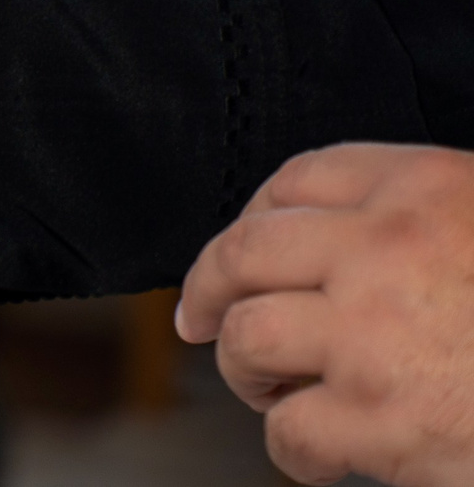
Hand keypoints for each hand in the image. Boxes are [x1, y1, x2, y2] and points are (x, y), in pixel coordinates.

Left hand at [178, 143, 473, 484]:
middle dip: (210, 286)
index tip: (241, 246)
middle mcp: (384, 249)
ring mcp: (374, 336)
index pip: (300, 178)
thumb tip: (348, 244)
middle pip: (245, 252)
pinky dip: (296, 449)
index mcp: (425, 190)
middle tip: (199, 316)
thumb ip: (433, 226)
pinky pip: (292, 432)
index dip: (256, 214)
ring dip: (248, 368)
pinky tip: (321, 454)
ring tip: (271, 387)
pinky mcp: (382, 422)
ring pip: (248, 338)